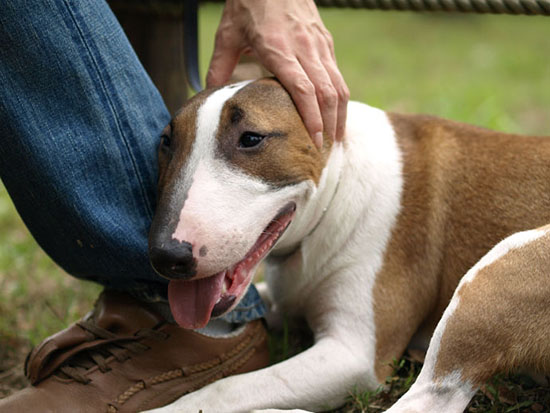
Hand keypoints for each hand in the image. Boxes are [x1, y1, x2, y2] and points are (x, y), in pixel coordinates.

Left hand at [206, 0, 348, 148]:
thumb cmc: (248, 3)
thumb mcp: (227, 34)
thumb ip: (219, 67)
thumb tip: (208, 95)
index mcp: (279, 49)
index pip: (304, 90)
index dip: (312, 118)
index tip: (314, 140)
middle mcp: (304, 48)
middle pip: (326, 93)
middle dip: (329, 124)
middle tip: (326, 149)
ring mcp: (319, 44)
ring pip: (337, 85)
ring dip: (339, 113)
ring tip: (337, 137)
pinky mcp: (325, 41)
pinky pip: (337, 74)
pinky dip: (339, 97)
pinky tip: (335, 112)